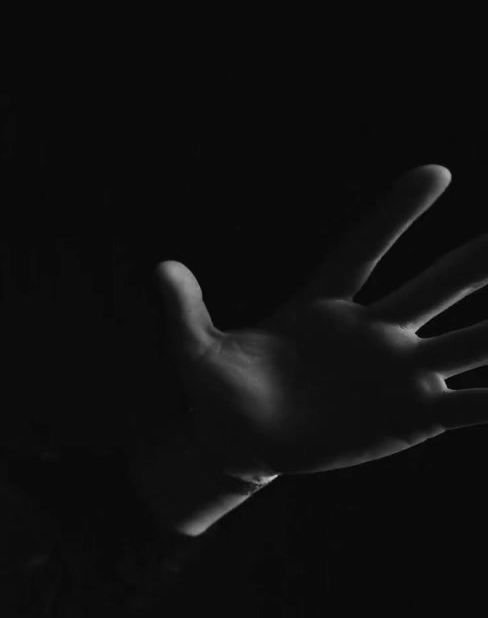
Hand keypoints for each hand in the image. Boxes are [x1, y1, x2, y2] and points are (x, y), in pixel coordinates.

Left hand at [155, 165, 486, 478]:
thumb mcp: (195, 352)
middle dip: (478, 261)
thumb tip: (160, 268)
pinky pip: (473, 404)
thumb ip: (185, 311)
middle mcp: (373, 331)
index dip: (396, 214)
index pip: (364, 249)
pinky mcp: (413, 416)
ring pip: (470, 340)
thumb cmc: (216, 391)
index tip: (436, 173)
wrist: (238, 445)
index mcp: (322, 306)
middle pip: (435, 286)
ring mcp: (398, 373)